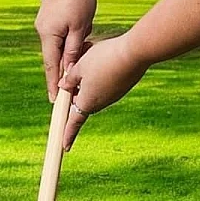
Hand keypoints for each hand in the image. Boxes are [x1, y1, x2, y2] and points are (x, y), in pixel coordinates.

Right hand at [34, 0, 96, 101]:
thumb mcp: (81, 28)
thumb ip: (73, 51)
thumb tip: (69, 72)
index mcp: (48, 36)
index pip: (51, 67)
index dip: (54, 84)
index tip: (55, 101)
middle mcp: (42, 30)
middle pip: (53, 56)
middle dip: (63, 68)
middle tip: (68, 86)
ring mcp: (44, 22)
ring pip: (58, 44)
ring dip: (70, 48)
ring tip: (81, 42)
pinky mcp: (48, 15)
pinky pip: (58, 33)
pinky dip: (68, 37)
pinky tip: (80, 27)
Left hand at [59, 34, 149, 149]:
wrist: (135, 53)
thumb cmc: (103, 59)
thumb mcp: (80, 66)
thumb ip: (69, 79)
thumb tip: (63, 86)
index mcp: (87, 102)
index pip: (74, 122)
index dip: (68, 134)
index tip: (65, 147)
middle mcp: (101, 103)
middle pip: (82, 101)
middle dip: (75, 92)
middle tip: (71, 73)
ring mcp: (113, 96)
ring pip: (94, 91)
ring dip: (87, 80)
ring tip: (88, 60)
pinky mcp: (122, 87)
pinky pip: (106, 85)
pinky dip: (100, 75)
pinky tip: (103, 59)